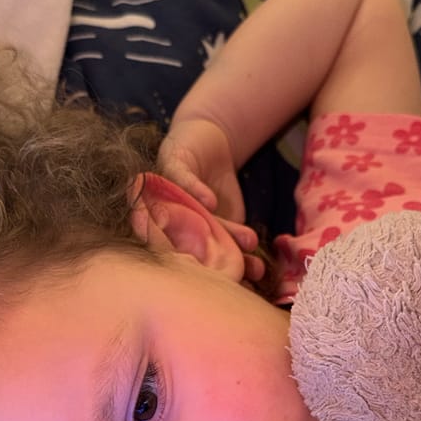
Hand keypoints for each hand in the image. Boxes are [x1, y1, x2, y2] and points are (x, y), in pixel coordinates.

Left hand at [158, 118, 260, 277]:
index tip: (244, 283)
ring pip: (189, 214)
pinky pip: (180, 180)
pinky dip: (194, 191)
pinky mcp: (171, 164)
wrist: (210, 137)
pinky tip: (211, 203)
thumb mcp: (231, 215)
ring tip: (245, 238)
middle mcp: (170, 219)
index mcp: (184, 236)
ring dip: (215, 227)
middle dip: (220, 256)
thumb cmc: (218, 186)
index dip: (220, 272)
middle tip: (246, 269)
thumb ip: (234, 240)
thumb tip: (252, 272)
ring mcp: (167, 193)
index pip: (199, 257)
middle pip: (192, 241)